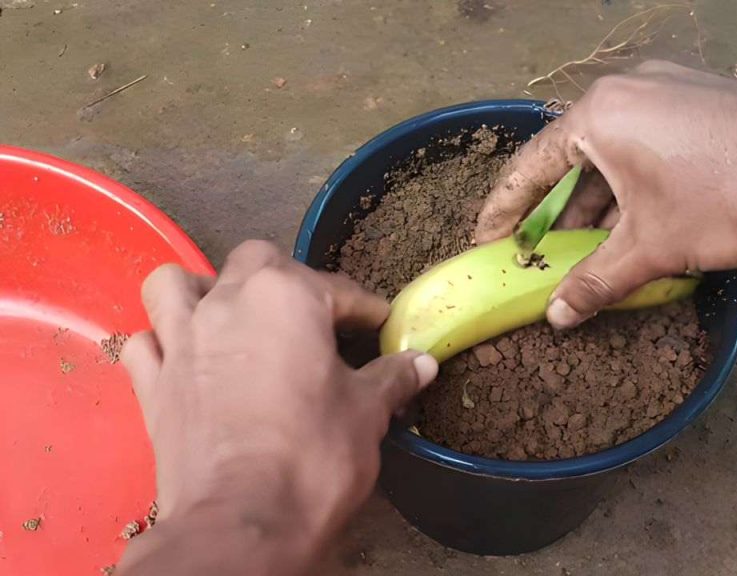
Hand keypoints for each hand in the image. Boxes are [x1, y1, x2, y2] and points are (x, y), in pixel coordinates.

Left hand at [118, 241, 436, 574]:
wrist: (243, 521)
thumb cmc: (314, 456)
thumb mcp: (367, 413)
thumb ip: (392, 378)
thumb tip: (421, 363)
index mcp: (288, 297)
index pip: (338, 289)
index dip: (365, 309)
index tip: (380, 327)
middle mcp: (228, 302)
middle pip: (256, 262)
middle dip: (287, 279)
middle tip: (312, 319)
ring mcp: (181, 339)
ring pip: (176, 284)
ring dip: (202, 290)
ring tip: (229, 316)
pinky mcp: (151, 383)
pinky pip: (145, 343)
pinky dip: (162, 343)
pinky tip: (185, 360)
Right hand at [476, 61, 736, 327]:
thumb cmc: (726, 197)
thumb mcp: (652, 247)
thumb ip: (596, 281)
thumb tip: (559, 316)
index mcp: (599, 115)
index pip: (531, 166)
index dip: (506, 211)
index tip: (488, 241)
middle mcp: (627, 90)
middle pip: (573, 158)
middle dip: (559, 213)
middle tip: (542, 255)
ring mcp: (668, 89)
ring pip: (616, 153)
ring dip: (600, 203)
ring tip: (591, 252)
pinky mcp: (701, 101)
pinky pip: (649, 144)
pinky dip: (635, 184)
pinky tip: (639, 223)